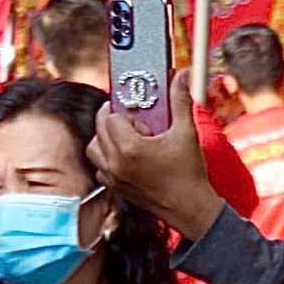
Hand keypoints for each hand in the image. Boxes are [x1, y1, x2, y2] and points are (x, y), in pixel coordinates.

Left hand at [88, 71, 223, 238]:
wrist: (189, 208)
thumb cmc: (188, 172)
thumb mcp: (186, 132)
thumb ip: (180, 101)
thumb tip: (182, 75)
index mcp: (129, 147)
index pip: (111, 116)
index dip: (126, 111)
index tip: (142, 115)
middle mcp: (115, 162)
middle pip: (99, 128)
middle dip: (114, 119)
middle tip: (136, 122)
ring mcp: (113, 177)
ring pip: (94, 148)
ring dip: (106, 137)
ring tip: (128, 137)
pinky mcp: (115, 188)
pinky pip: (99, 167)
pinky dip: (106, 157)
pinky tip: (126, 156)